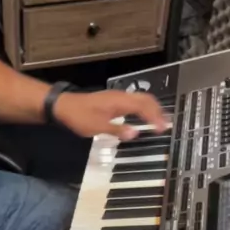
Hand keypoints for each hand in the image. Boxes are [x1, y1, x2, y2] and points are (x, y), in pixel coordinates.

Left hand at [54, 89, 169, 140]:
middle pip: (146, 99)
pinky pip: (134, 102)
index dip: (155, 117)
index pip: (144, 107)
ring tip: (159, 121)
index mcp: (120, 101)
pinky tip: (143, 117)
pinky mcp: (114, 101)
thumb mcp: (97, 127)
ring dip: (152, 109)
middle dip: (158, 111)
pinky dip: (143, 109)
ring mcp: (117, 97)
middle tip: (166, 125)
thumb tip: (136, 133)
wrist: (63, 106)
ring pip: (141, 99)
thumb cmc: (79, 116)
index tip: (163, 129)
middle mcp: (121, 96)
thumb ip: (117, 130)